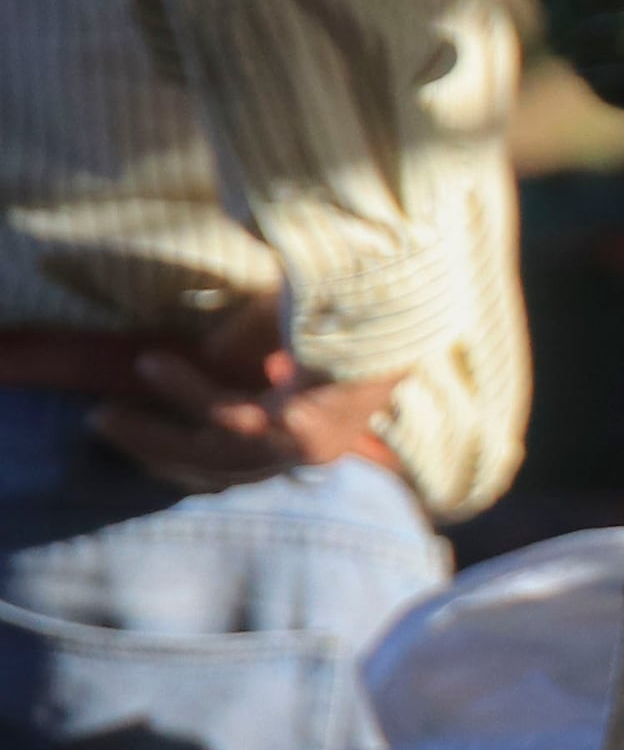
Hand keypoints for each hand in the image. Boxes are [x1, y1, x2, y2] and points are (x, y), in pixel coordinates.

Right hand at [90, 294, 400, 493]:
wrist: (393, 283)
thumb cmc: (344, 299)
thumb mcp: (280, 331)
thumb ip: (242, 355)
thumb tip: (203, 363)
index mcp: (318, 429)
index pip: (243, 462)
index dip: (188, 455)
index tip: (145, 438)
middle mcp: (317, 446)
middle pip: (220, 466)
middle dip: (156, 448)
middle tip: (104, 424)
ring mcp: (313, 443)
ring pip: (214, 450)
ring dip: (155, 429)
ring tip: (106, 410)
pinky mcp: (303, 430)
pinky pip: (225, 417)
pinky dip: (185, 390)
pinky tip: (151, 362)